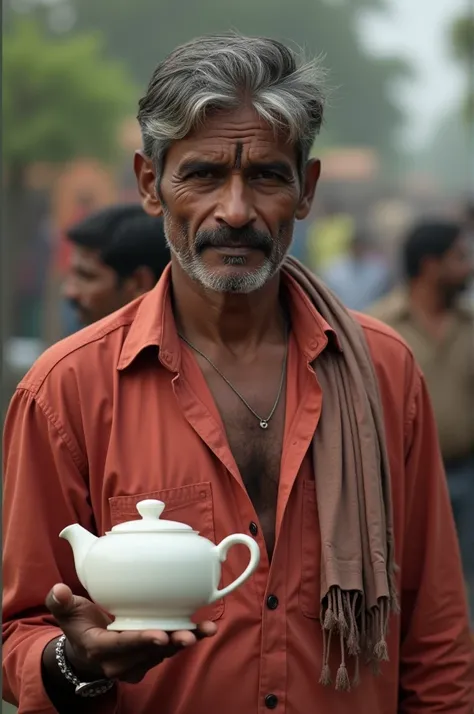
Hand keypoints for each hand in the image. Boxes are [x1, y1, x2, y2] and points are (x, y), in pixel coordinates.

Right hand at [45, 583, 216, 683]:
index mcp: (100, 649)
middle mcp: (120, 661)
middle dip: (170, 643)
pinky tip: (206, 628)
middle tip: (190, 635)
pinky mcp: (150, 659)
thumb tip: (59, 590)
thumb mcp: (67, 613)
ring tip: (205, 629)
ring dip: (185, 641)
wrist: (86, 649)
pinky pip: (169, 650)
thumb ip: (60, 602)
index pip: (123, 646)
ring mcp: (137, 662)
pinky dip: (188, 638)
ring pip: (164, 653)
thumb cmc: (79, 624)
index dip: (141, 641)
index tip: (160, 635)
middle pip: (149, 653)